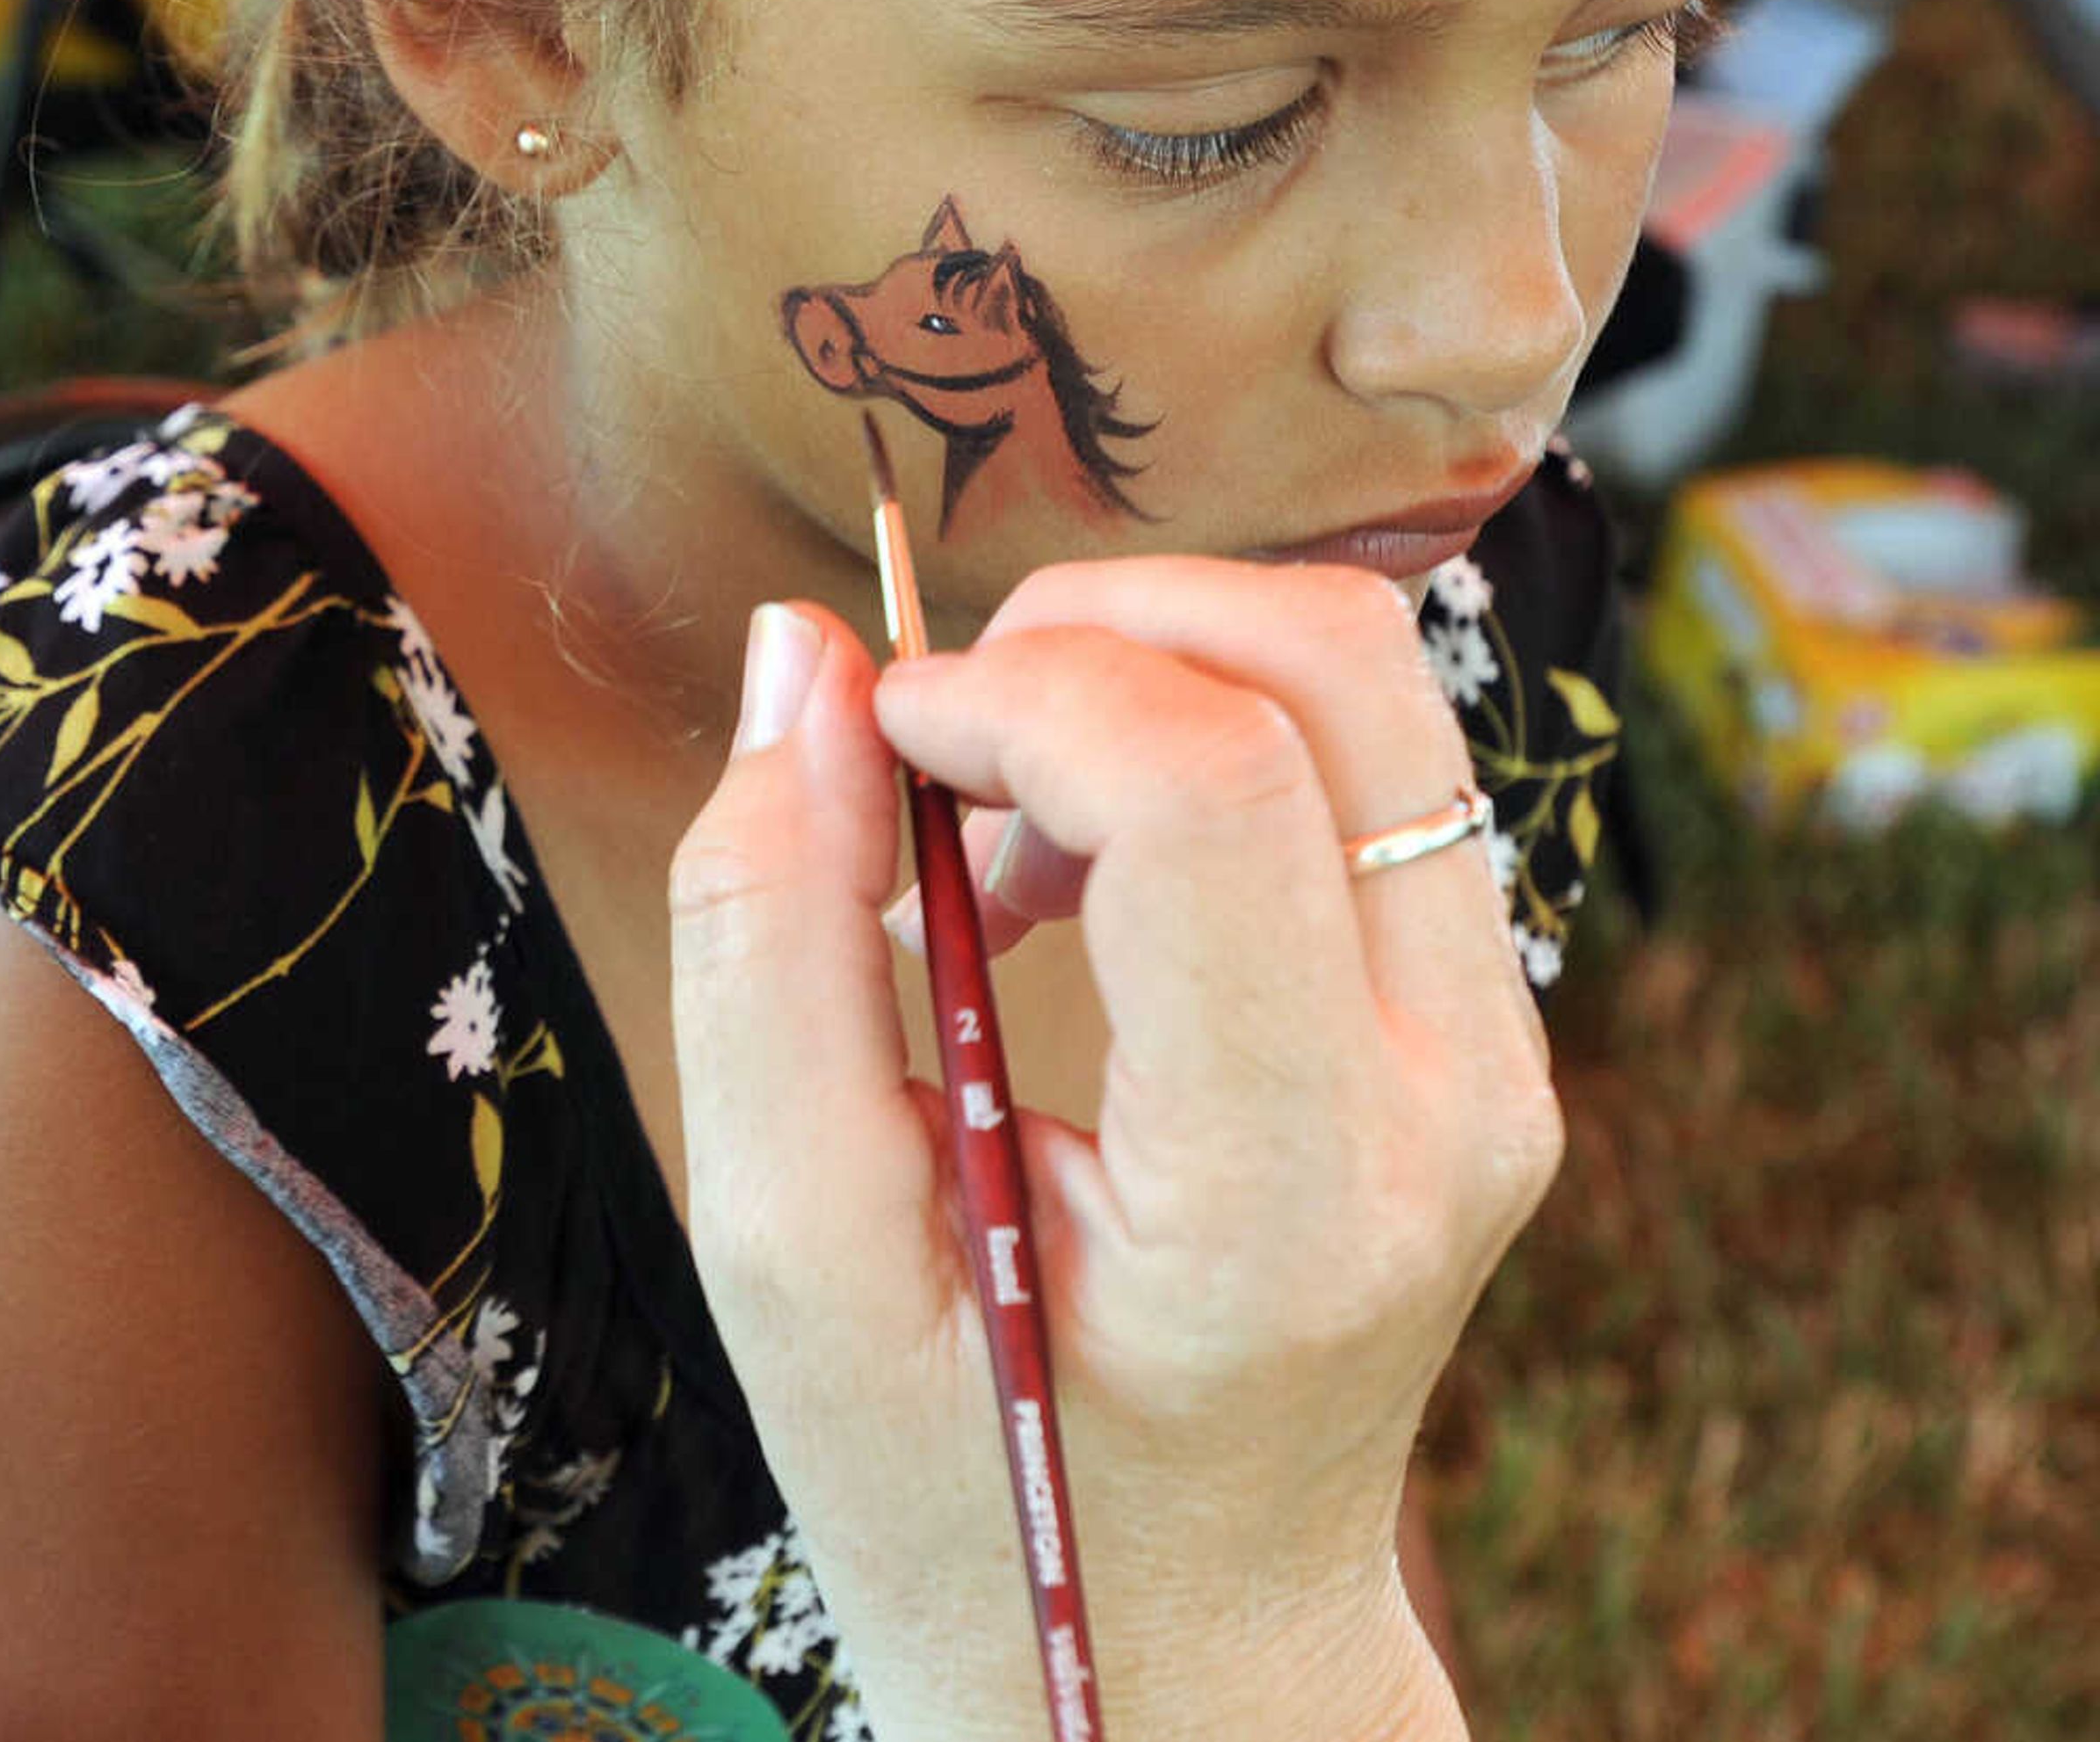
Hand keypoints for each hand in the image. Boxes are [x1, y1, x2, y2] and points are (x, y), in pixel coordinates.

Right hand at [671, 563, 1559, 1740]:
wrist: (1180, 1638)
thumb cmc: (963, 1478)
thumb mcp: (789, 1246)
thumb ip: (768, 937)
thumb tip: (807, 660)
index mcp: (1283, 1194)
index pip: (1206, 792)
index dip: (1006, 696)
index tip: (872, 747)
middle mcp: (1448, 1104)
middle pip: (1331, 668)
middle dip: (1093, 629)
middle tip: (934, 751)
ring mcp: (1498, 1058)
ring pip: (1367, 677)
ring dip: (1150, 670)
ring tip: (1003, 830)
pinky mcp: (1485, 1023)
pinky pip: (1368, 761)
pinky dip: (1202, 731)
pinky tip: (1084, 875)